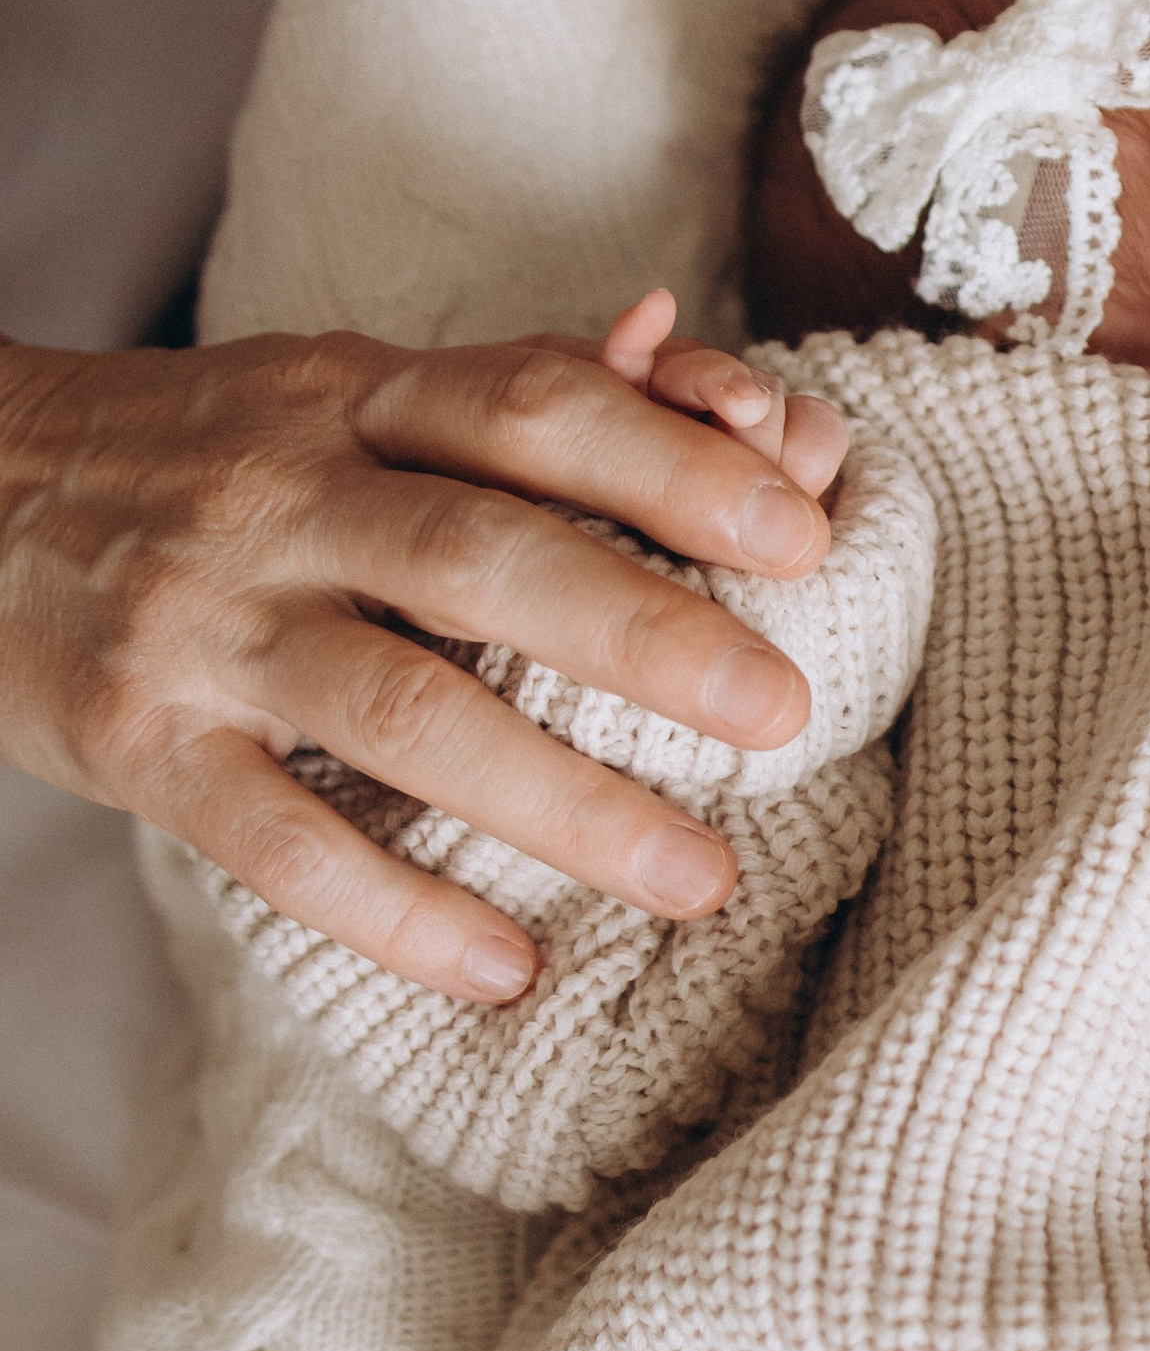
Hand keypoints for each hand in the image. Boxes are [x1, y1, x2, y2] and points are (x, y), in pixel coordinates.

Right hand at [0, 292, 848, 1007]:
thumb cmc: (200, 454)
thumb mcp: (339, 389)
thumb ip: (515, 394)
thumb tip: (718, 385)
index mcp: (353, 398)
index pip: (531, 408)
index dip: (675, 463)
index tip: (805, 531)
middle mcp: (284, 498)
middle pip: (485, 555)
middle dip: (648, 632)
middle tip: (786, 711)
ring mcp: (209, 625)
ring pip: (401, 709)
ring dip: (562, 800)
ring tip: (698, 876)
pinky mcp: (142, 741)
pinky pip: (278, 839)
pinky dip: (398, 909)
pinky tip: (506, 965)